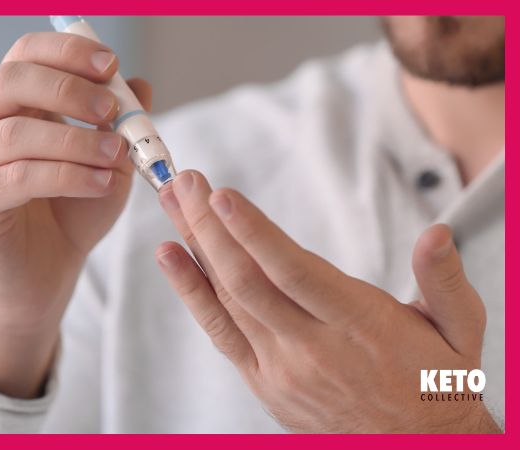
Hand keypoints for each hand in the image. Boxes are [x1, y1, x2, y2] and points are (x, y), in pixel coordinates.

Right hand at [0, 32, 151, 396]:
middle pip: (9, 82)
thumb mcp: (107, 161)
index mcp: (5, 103)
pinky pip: (17, 177)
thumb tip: (140, 85)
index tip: (111, 65)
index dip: (66, 52)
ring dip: (74, 140)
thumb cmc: (71, 211)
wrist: (44, 274)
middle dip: (67, 90)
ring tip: (116, 156)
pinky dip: (65, 176)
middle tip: (112, 110)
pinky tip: (99, 184)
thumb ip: (119, 123)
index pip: (24, 54)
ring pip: (14, 133)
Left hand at [155, 170, 498, 432]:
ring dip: (195, 246)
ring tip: (170, 201)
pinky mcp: (264, 382)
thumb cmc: (437, 385)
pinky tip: (170, 257)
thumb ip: (445, 282)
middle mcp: (312, 347)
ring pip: (227, 300)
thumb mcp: (460, 333)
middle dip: (209, 226)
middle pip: (246, 280)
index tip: (221, 195)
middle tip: (183, 180)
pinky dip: (191, 292)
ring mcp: (281, 368)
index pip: (295, 273)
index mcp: (360, 326)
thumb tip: (437, 234)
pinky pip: (220, 332)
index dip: (254, 233)